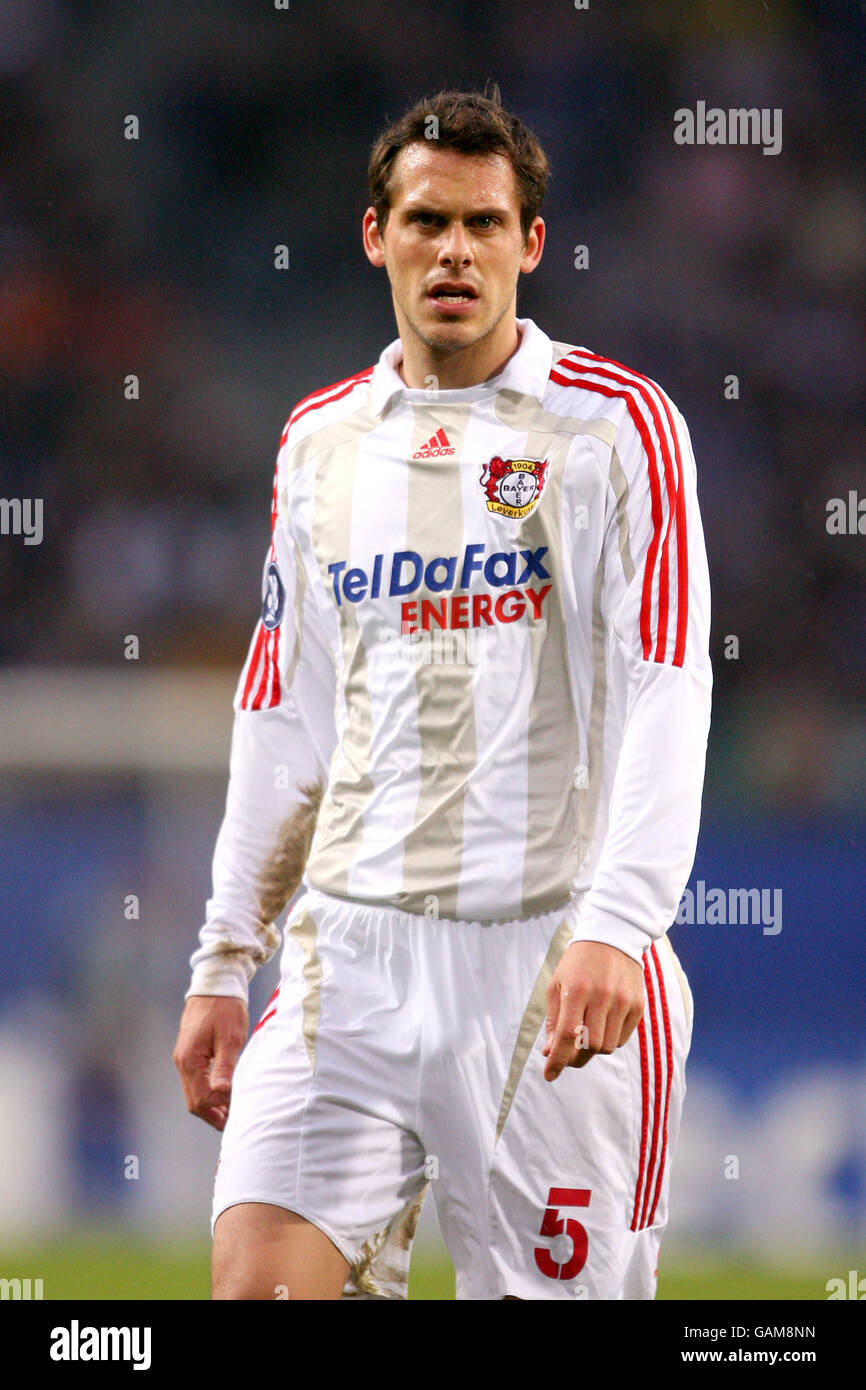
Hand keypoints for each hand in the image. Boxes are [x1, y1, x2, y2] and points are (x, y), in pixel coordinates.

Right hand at [173, 995, 248, 1129]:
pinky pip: (196, 1081)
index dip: (219, 1110)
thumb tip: (221, 1094)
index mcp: (190, 1060)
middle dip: (212, 1115)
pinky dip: (208, 1092)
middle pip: (193, 1101)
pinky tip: (224, 1094)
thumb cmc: (225, 1008)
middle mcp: (182, 1062)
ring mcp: (184, 1058)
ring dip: (210, 1105)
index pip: (200, 1099)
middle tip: (234, 1123)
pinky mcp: (190, 1054)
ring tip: (231, 1113)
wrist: (216, 985)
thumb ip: (225, 1066)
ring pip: (193, 1093)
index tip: (238, 1113)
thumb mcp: (230, 1037)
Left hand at [542, 941, 643, 1080]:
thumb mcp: (557, 985)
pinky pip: (622, 1038)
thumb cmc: (578, 964)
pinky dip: (610, 1040)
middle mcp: (601, 997)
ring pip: (607, 1046)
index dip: (557, 1060)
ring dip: (593, 1049)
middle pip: (589, 1046)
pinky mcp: (638, 1006)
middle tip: (568, 1055)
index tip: (550, 1075)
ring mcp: (623, 1002)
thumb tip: (550, 1053)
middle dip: (575, 1057)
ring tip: (586, 1036)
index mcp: (576, 990)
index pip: (566, 1035)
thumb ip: (553, 1020)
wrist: (613, 938)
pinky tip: (602, 1026)